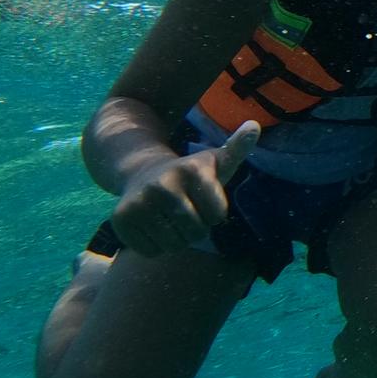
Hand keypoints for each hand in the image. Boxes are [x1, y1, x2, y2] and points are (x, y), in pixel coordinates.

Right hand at [110, 122, 259, 256]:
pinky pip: (151, 251)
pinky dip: (156, 246)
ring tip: (171, 220)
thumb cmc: (190, 174)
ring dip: (177, 239)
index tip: (205, 201)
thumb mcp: (215, 160)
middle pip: (196, 232)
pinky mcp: (121, 219)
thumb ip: (237, 147)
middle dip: (197, 229)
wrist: (141, 172)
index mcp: (192, 171)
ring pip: (174, 244)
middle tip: (187, 213)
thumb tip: (255, 125)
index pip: (217, 215)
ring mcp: (139, 202)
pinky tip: (154, 226)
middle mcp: (163, 185)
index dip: (214, 214)